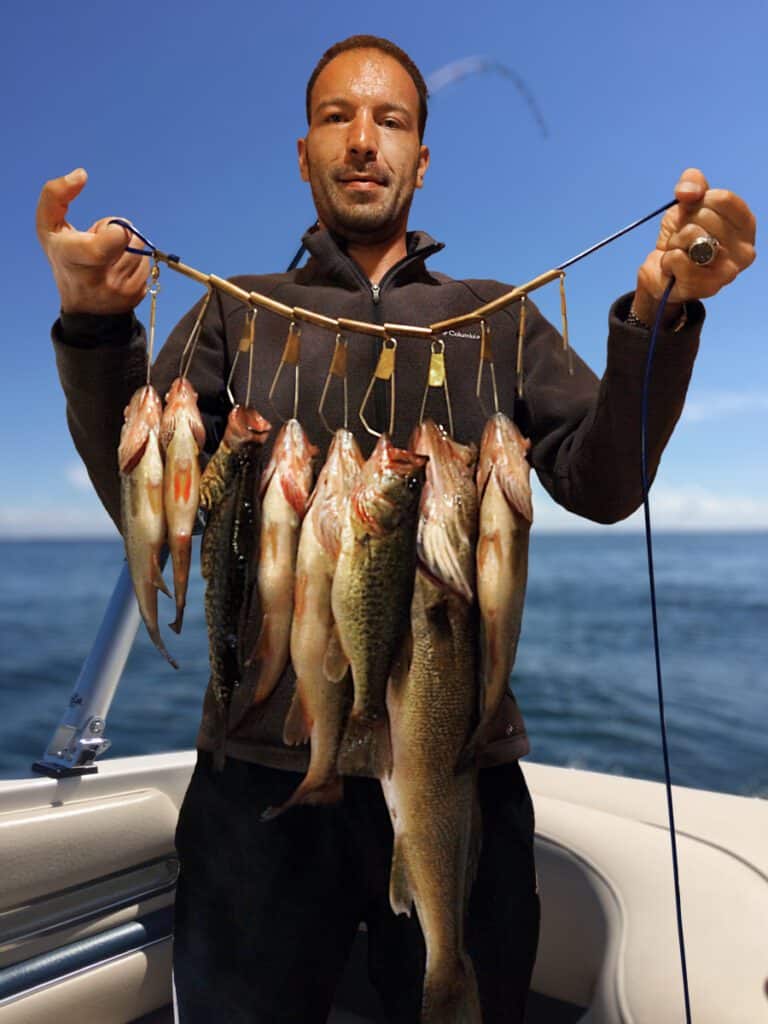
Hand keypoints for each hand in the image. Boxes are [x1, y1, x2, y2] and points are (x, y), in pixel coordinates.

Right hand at [36, 168, 149, 314]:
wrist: (82, 306)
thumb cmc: (64, 256)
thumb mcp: (47, 227)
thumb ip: (55, 195)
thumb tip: (82, 174)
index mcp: (74, 258)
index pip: (111, 241)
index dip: (115, 230)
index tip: (110, 230)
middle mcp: (98, 279)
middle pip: (130, 237)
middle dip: (118, 232)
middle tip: (100, 243)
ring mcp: (120, 291)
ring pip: (141, 249)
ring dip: (127, 247)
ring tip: (107, 258)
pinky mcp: (137, 297)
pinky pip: (148, 265)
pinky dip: (135, 263)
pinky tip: (118, 270)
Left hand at [633, 168, 755, 323]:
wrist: (661, 274)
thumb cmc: (681, 239)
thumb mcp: (686, 205)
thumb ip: (692, 185)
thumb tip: (687, 191)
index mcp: (746, 225)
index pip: (723, 198)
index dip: (699, 199)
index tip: (691, 211)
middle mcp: (745, 250)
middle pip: (705, 216)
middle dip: (684, 223)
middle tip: (683, 239)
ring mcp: (729, 271)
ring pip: (692, 235)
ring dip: (675, 241)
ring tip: (679, 253)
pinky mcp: (708, 287)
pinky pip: (678, 258)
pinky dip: (668, 259)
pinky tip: (673, 268)